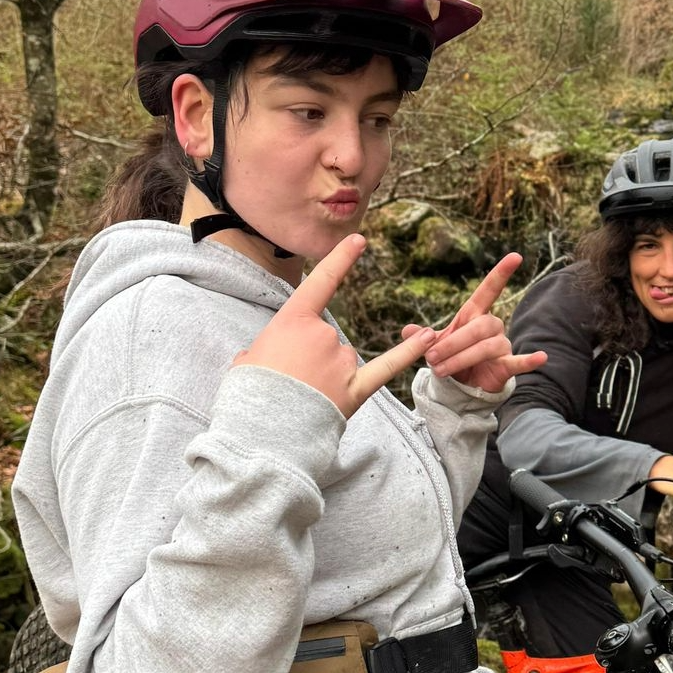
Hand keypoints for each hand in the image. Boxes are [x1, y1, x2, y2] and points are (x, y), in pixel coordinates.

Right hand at [231, 235, 429, 418]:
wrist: (262, 433)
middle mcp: (323, 334)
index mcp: (293, 322)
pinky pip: (386, 366)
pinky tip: (426, 338)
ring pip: (342, 360)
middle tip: (285, 385)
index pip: (321, 283)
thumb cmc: (248, 394)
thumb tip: (268, 359)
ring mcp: (342, 361)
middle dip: (308, 361)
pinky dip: (408, 352)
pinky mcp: (356, 389)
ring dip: (325, 378)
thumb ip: (263, 352)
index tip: (359, 240)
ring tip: (300, 401)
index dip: (340, 260)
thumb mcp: (245, 361)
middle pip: (325, 338)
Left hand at [421, 252, 547, 396]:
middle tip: (431, 358)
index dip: (501, 273)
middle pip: (479, 326)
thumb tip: (407, 330)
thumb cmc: (450, 358)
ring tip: (441, 370)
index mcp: (474, 315)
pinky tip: (541, 357)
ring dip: (461, 358)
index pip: (489, 290)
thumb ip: (420, 337)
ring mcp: (501, 345)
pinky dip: (529, 361)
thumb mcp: (432, 345)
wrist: (461, 386)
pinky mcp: (506, 365)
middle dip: (452, 343)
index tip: (515, 256)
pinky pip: (519, 361)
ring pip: (487, 346)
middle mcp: (491, 326)